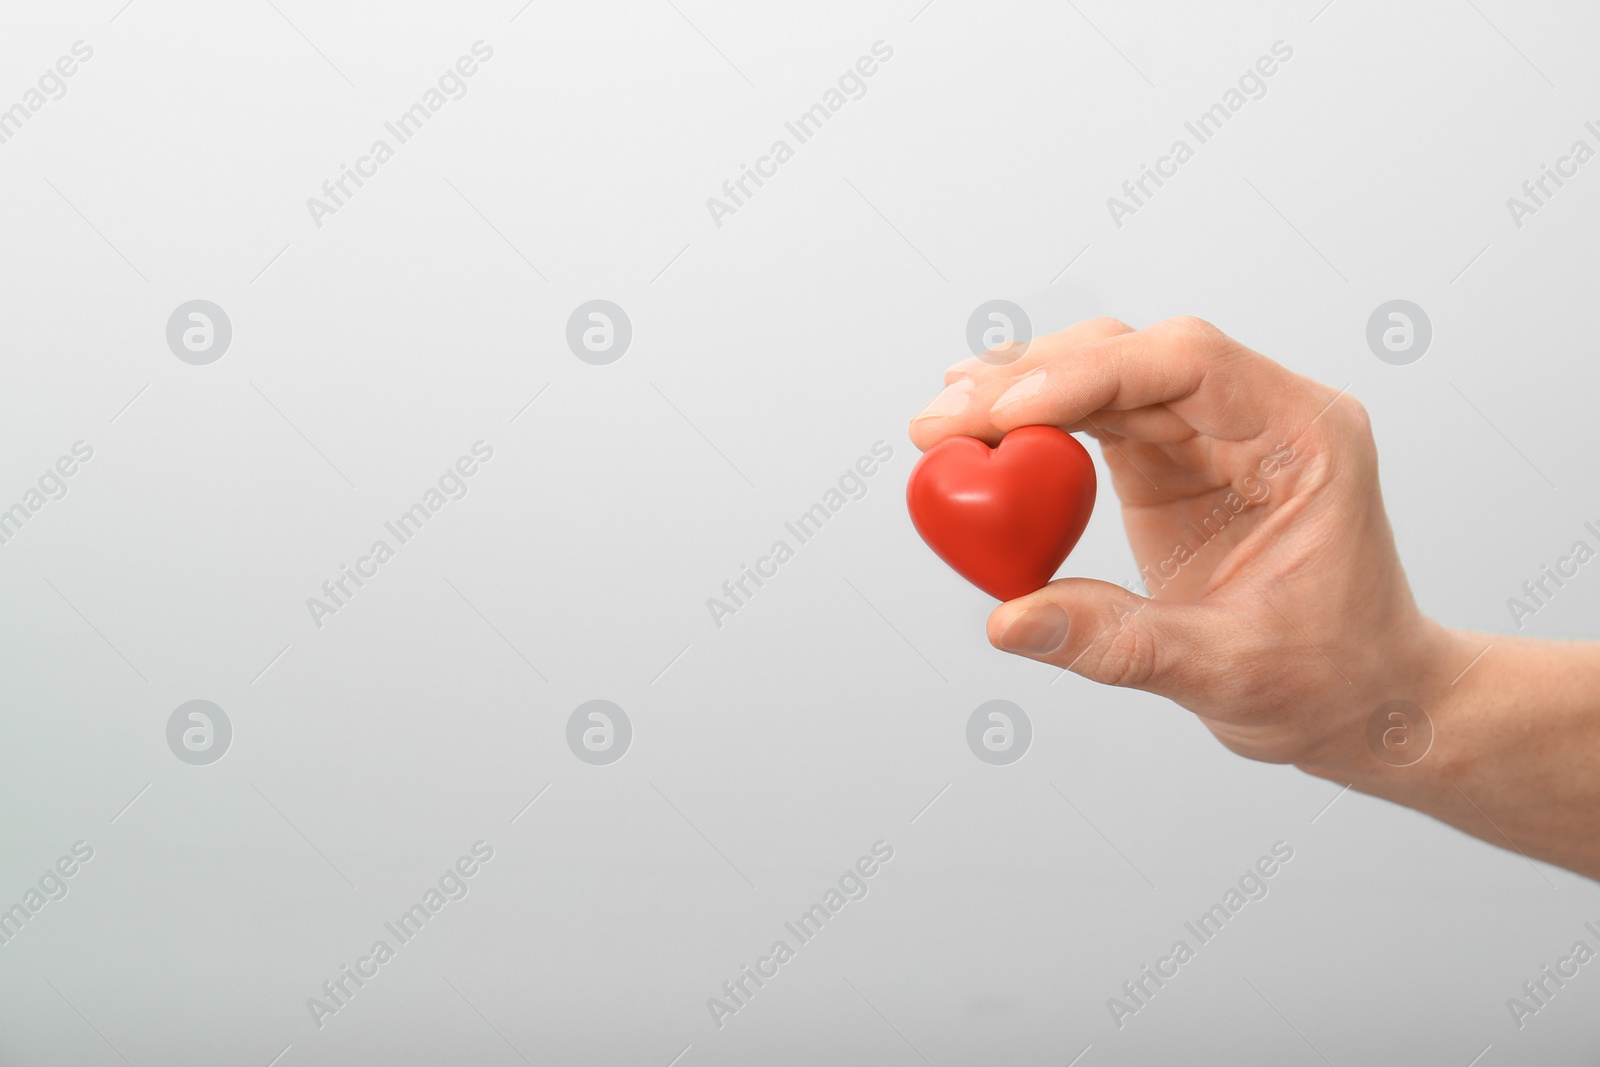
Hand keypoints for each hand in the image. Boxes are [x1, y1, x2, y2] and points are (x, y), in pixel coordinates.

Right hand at [910, 316, 1464, 768]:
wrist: (1364, 699)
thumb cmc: (1330, 681)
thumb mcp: (1226, 671)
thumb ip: (1116, 642)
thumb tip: (1007, 622)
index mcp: (1304, 435)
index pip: (1188, 364)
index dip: (1090, 376)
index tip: (1006, 415)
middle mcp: (1257, 414)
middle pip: (1132, 356)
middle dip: (1030, 380)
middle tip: (941, 420)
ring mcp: (1211, 432)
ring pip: (1103, 376)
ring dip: (1019, 393)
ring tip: (940, 422)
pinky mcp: (1171, 462)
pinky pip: (1092, 420)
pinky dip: (1032, 427)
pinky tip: (978, 435)